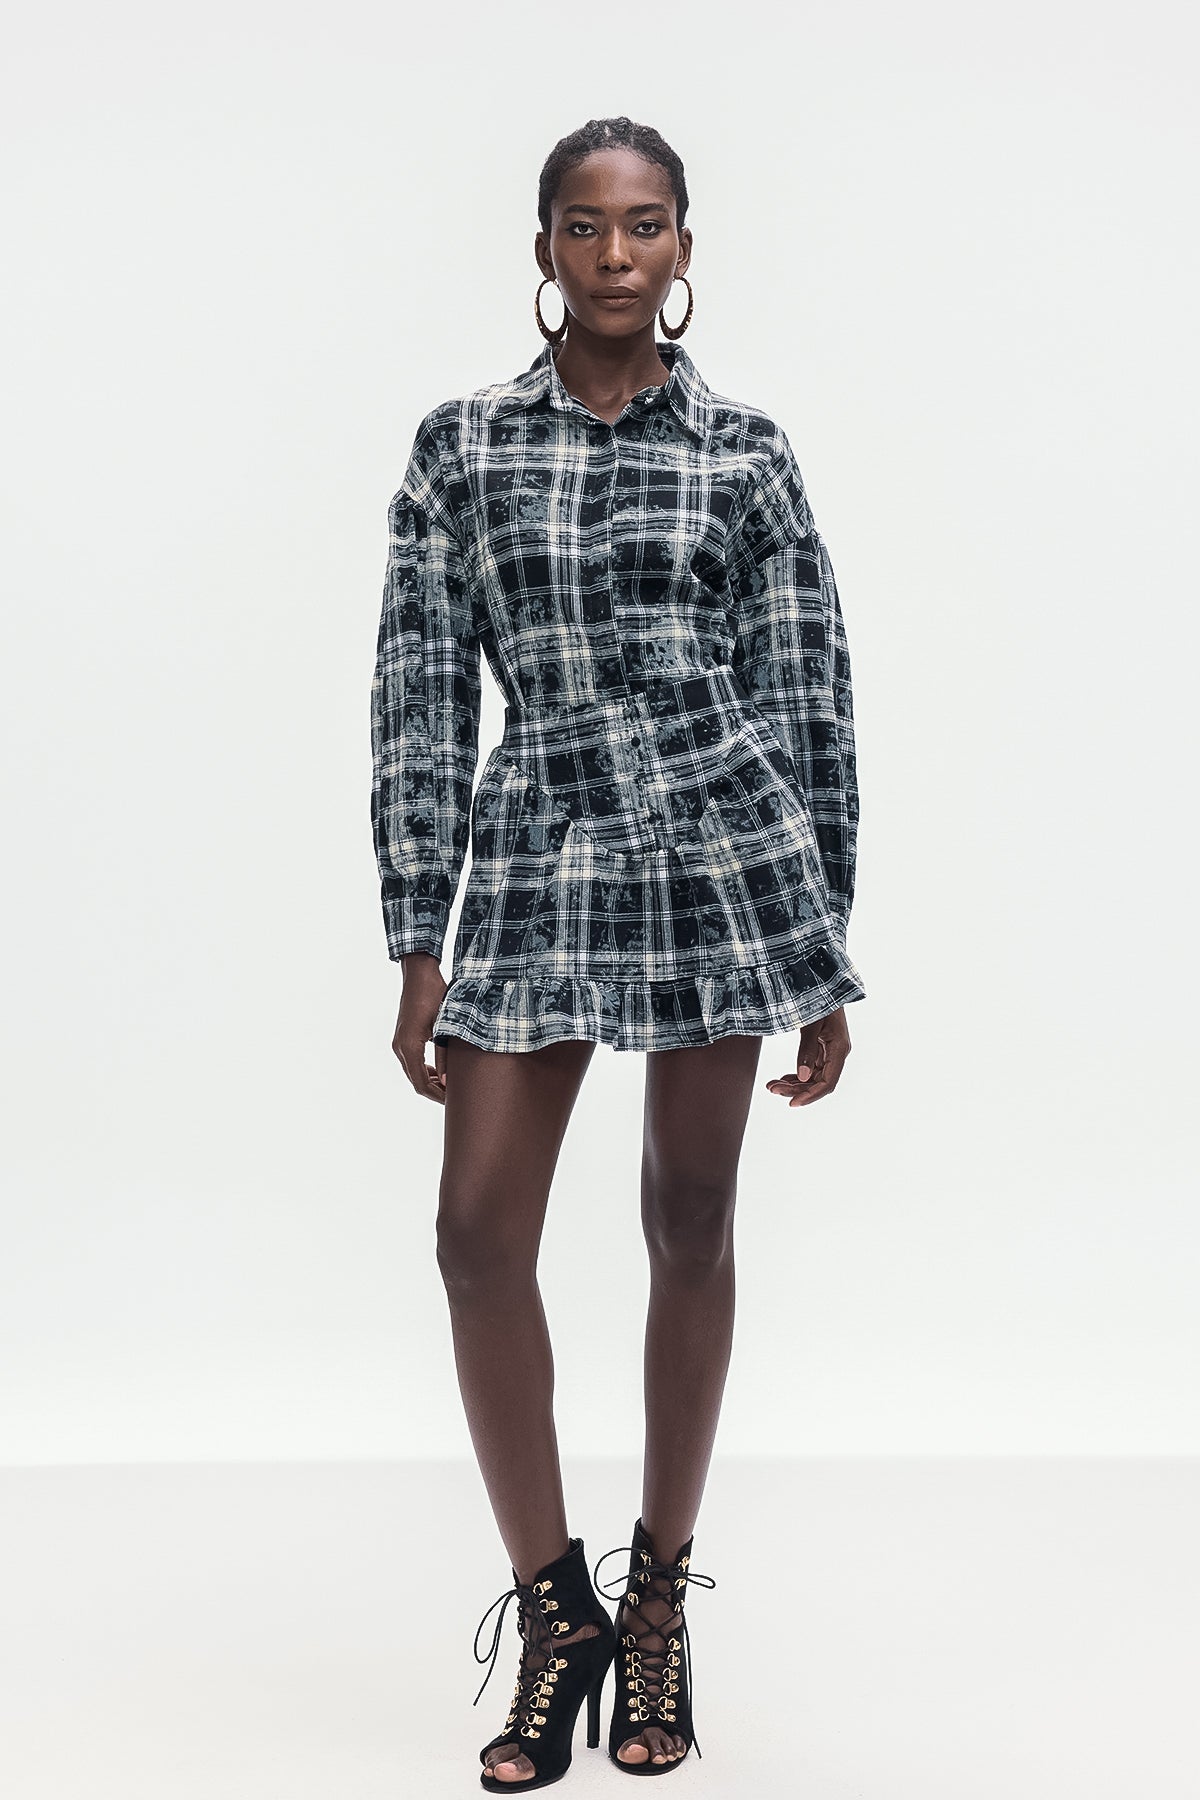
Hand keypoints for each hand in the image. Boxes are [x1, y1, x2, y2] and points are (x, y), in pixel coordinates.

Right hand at [392, 954, 448, 1103]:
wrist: (419, 974)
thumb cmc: (434, 995)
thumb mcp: (445, 1026)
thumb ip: (445, 1055)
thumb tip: (449, 1081)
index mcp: (409, 1046)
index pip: (421, 1083)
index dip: (438, 1096)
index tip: (454, 1101)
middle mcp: (400, 1047)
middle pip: (416, 1081)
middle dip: (435, 1092)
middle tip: (456, 1097)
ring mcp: (399, 1042)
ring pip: (413, 1073)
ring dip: (430, 1081)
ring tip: (451, 1087)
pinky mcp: (403, 1037)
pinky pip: (412, 1062)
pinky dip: (425, 1071)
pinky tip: (441, 1072)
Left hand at [765, 1006, 850, 1106]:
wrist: (823, 983)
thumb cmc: (819, 999)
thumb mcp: (810, 1023)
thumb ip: (807, 1049)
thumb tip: (801, 1076)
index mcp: (839, 1049)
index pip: (827, 1083)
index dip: (810, 1096)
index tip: (792, 1103)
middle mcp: (837, 1054)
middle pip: (818, 1082)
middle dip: (795, 1089)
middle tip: (772, 1089)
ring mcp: (830, 1051)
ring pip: (813, 1077)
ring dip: (793, 1083)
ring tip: (772, 1085)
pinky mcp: (823, 1048)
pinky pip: (811, 1068)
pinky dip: (797, 1075)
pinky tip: (783, 1078)